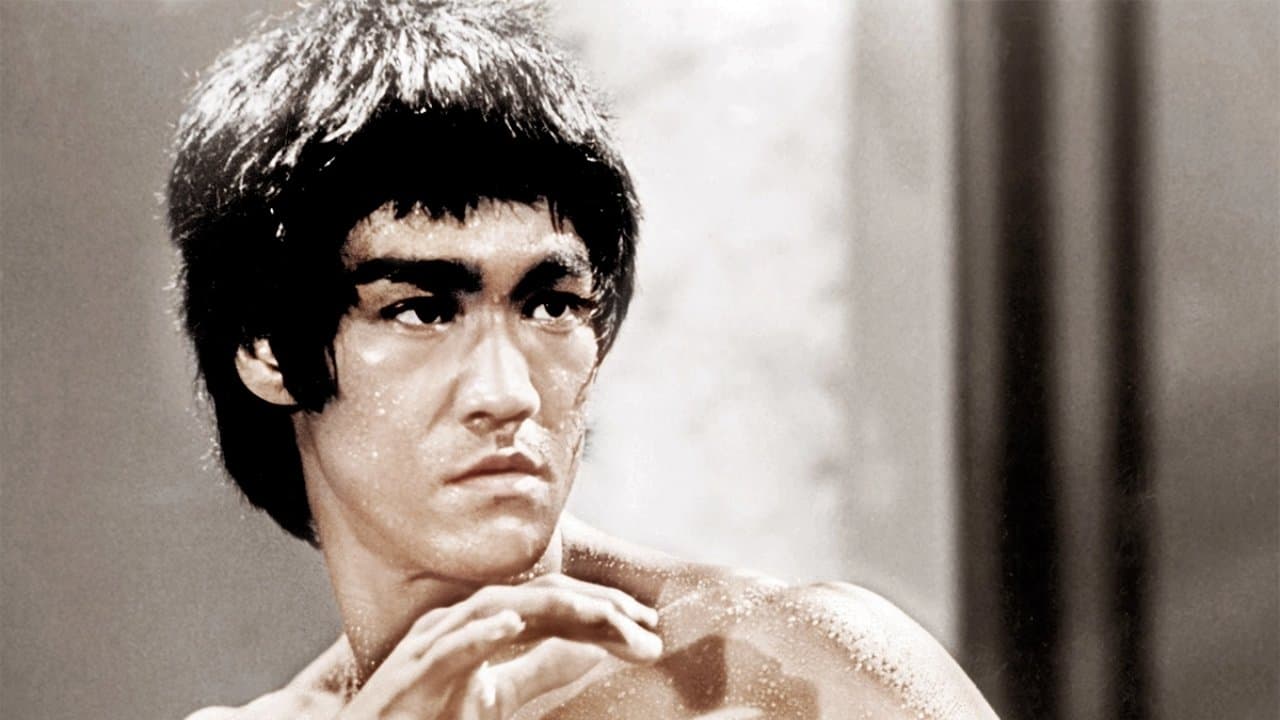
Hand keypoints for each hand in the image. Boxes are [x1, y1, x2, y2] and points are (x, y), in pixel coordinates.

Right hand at [337, 574, 662, 719]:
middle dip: (596, 606)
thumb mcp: (494, 696)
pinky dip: (481, 632)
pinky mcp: (411, 675)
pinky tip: (513, 623)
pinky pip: (449, 647)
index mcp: (479, 626)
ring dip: (560, 611)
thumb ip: (538, 671)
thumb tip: (590, 652)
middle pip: (537, 597)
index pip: (551, 606)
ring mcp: (432, 645)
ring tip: (609, 619)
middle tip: (646, 625)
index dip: (602, 611)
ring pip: (503, 608)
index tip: (649, 630)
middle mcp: (458, 624)